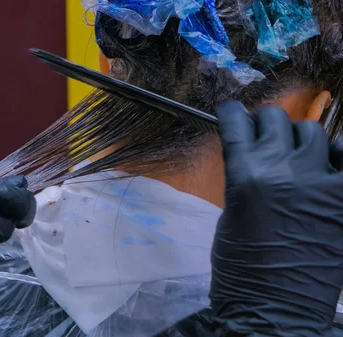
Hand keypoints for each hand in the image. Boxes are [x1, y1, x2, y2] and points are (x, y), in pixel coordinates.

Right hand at [210, 102, 342, 335]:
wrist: (275, 307)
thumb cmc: (239, 266)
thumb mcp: (229, 213)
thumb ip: (244, 176)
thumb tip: (254, 154)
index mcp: (245, 176)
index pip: (237, 123)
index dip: (232, 112)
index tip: (232, 111)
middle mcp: (283, 170)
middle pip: (275, 120)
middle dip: (263, 123)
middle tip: (261, 135)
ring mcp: (322, 183)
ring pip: (313, 133)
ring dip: (299, 140)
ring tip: (295, 157)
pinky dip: (335, 158)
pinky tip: (325, 169)